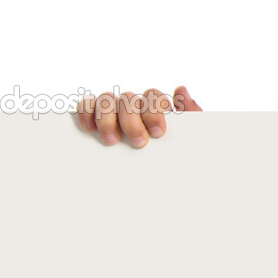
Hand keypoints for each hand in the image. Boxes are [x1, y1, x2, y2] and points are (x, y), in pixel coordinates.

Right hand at [75, 85, 201, 146]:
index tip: (158, 133)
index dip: (154, 111)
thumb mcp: (190, 140)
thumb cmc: (175, 158)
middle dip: (132, 120)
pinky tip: (90, 129)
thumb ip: (192, 114)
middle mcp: (134, 107)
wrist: (161, 186)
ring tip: (112, 141)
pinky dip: (86, 112)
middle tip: (138, 143)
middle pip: (129, 99)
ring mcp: (113, 112)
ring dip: (107, 118)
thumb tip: (180, 90)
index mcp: (156, 109)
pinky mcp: (95, 120)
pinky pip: (87, 106)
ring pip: (107, 100)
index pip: (153, 96)